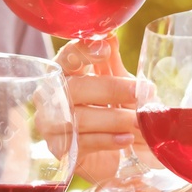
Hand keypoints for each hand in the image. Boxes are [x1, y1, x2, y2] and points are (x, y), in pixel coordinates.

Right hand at [55, 38, 152, 185]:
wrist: (109, 155)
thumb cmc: (110, 112)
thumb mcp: (116, 86)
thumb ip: (111, 64)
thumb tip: (110, 36)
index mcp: (63, 73)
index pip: (66, 58)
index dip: (82, 51)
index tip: (105, 48)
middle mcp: (51, 97)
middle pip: (75, 88)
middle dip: (111, 89)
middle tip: (141, 92)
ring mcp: (52, 124)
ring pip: (80, 117)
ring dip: (114, 118)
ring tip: (138, 121)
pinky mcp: (61, 149)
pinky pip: (84, 143)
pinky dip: (108, 140)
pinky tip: (126, 139)